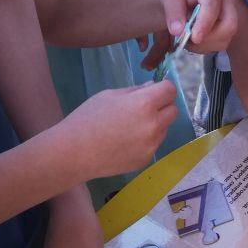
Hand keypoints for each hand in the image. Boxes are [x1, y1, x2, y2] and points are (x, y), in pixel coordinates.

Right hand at [58, 83, 178, 177]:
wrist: (74, 152)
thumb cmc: (87, 118)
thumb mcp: (109, 95)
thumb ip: (135, 91)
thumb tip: (152, 88)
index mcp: (144, 104)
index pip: (170, 90)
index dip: (163, 88)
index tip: (155, 90)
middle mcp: (154, 125)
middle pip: (173, 110)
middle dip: (163, 106)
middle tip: (144, 108)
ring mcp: (152, 145)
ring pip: (164, 128)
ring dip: (155, 124)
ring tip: (130, 127)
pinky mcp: (146, 159)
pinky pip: (154, 144)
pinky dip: (146, 140)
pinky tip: (125, 142)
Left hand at [156, 0, 238, 56]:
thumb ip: (173, 10)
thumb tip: (178, 31)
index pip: (213, 6)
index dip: (205, 23)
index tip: (195, 38)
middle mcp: (226, 1)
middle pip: (229, 25)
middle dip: (209, 39)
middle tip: (189, 41)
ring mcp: (230, 15)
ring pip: (224, 39)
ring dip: (204, 45)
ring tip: (187, 38)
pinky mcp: (227, 29)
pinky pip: (220, 44)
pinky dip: (205, 47)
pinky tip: (194, 40)